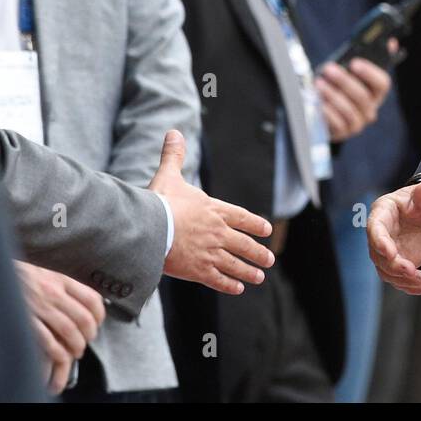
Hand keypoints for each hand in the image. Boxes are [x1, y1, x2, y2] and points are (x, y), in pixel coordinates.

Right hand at [14, 260, 105, 394]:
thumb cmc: (19, 276)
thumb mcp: (45, 273)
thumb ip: (62, 285)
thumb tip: (83, 301)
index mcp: (60, 279)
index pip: (91, 298)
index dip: (100, 315)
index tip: (97, 323)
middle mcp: (52, 292)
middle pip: (83, 318)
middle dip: (89, 334)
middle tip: (87, 340)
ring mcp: (38, 306)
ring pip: (68, 330)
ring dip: (77, 345)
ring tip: (76, 351)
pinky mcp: (24, 320)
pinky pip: (47, 340)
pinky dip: (58, 351)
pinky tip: (61, 356)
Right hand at [148, 130, 275, 294]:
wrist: (151, 229)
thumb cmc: (160, 202)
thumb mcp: (169, 175)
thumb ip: (174, 155)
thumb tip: (173, 132)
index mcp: (214, 209)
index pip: (241, 216)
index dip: (254, 224)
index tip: (266, 230)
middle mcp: (218, 232)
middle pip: (244, 244)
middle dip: (257, 252)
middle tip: (269, 259)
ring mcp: (210, 252)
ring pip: (235, 264)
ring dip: (249, 271)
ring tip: (259, 277)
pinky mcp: (199, 270)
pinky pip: (219, 279)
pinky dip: (230, 284)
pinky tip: (238, 288)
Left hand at [315, 57, 391, 141]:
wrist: (324, 113)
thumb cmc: (340, 88)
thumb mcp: (351, 72)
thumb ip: (367, 57)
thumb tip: (392, 42)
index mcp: (376, 92)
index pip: (383, 83)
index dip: (370, 73)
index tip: (354, 63)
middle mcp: (370, 109)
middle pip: (363, 96)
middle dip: (344, 81)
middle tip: (329, 69)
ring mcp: (358, 123)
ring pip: (349, 110)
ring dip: (332, 95)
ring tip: (318, 84)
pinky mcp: (344, 132)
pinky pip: (338, 123)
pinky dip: (328, 112)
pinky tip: (319, 102)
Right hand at [367, 182, 420, 294]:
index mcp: (383, 212)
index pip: (375, 228)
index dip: (380, 242)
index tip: (391, 254)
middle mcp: (380, 234)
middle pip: (378, 255)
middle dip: (395, 266)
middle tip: (413, 271)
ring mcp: (387, 252)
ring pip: (388, 272)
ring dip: (405, 280)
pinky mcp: (397, 265)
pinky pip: (399, 280)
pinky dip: (412, 286)